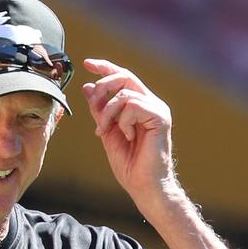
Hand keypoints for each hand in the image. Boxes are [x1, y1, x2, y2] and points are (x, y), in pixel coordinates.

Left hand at [82, 59, 176, 209]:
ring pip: (124, 93)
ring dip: (107, 112)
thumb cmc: (128, 163)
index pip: (122, 77)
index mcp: (139, 105)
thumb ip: (99, 110)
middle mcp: (150, 103)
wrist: (143, 185)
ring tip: (104, 131)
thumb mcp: (106, 132)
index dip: (105, 68)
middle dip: (103, 85)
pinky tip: (128, 136)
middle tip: (92, 101)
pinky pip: (133, 105)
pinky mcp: (160, 117)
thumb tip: (88, 87)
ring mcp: (157, 109)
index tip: (87, 64)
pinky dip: (123, 121)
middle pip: (124, 77)